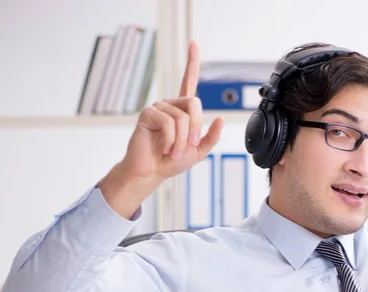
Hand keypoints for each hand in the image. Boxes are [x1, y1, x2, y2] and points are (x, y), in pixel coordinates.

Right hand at [121, 40, 224, 182]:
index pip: (189, 81)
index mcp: (183, 110)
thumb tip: (220, 118)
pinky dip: (170, 140)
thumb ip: (211, 136)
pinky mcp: (147, 114)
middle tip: (188, 145)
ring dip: (180, 140)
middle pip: (194, 103)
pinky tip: (164, 148)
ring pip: (181, 118)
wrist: (152, 172)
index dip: (192, 62)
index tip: (194, 43)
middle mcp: (171, 105)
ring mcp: (158, 108)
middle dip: (195, 128)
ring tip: (172, 151)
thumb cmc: (171, 161)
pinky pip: (168, 123)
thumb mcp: (198, 150)